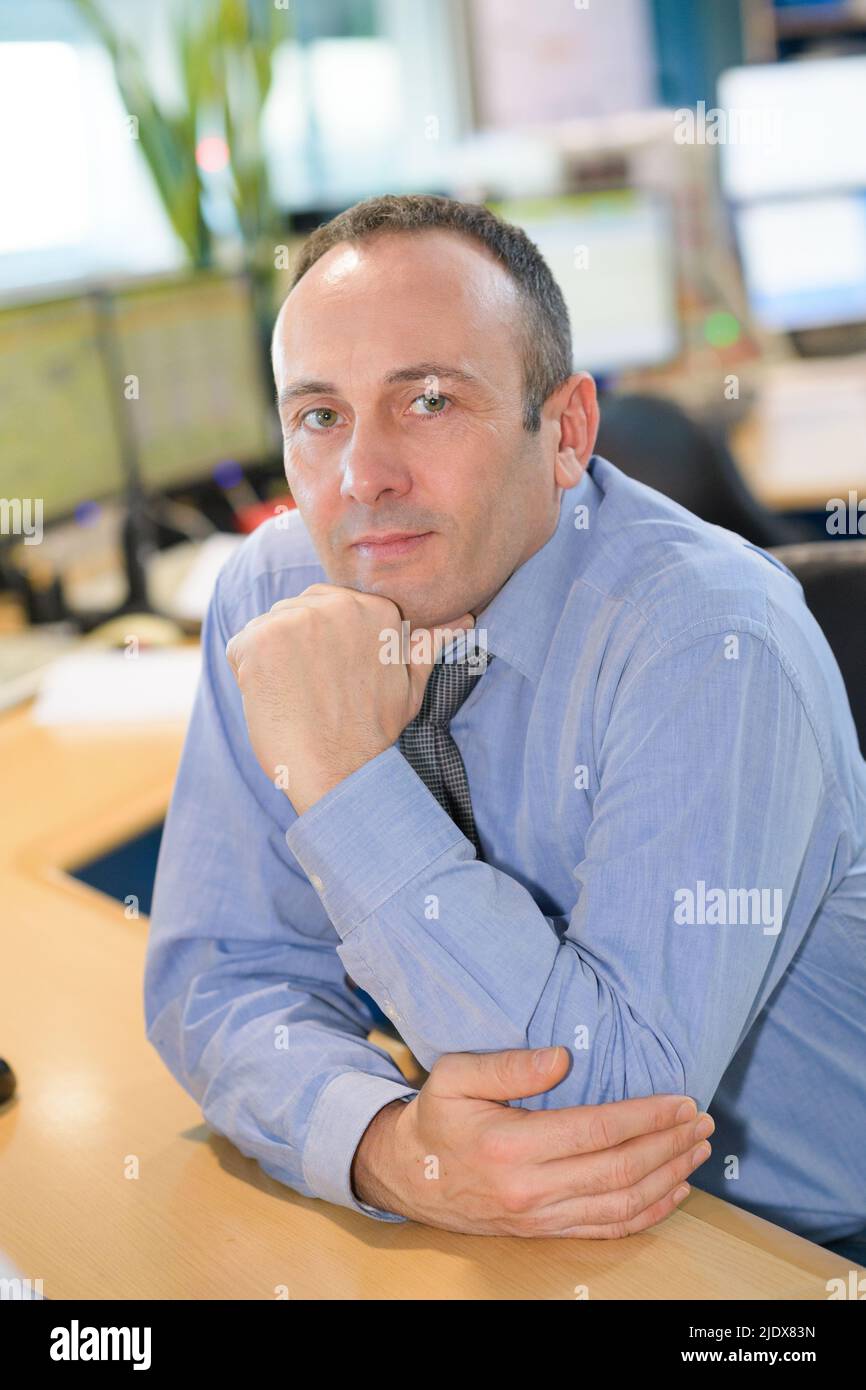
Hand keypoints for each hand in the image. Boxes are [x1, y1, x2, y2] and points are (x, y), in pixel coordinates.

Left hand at [225, 584, 473, 814]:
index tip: (332, 679)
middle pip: (294, 610)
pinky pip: (240, 646)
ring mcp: (296, 619)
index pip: (327, 605)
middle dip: (295, 647)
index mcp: (375, 608)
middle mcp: (337, 604)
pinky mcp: (260, 640)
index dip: (322, 645)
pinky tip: (274, 700)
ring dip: (271, 661)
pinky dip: (247, 674)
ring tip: (297, 698)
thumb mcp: (412, 685)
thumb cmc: (374, 734)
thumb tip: (463, 617)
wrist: (342, 775)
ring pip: (267, 627)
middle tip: (314, 692)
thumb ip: (429, 644)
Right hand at [351, 1046, 712, 1236]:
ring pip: (620, 1205)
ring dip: (668, 1178)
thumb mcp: (455, 1075)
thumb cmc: (435, 1118)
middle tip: (703, 1121)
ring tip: (698, 1152)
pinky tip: (673, 1192)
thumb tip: (562, 1058)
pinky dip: (648, 1214)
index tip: (680, 1101)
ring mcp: (540, 1217)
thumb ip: (508, 1064)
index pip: (597, 1132)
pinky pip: (606, 1229)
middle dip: (670, 1145)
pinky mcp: (544, 1231)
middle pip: (619, 1171)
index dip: (646, 1117)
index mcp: (511, 1146)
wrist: (408, 1177)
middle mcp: (530, 1190)